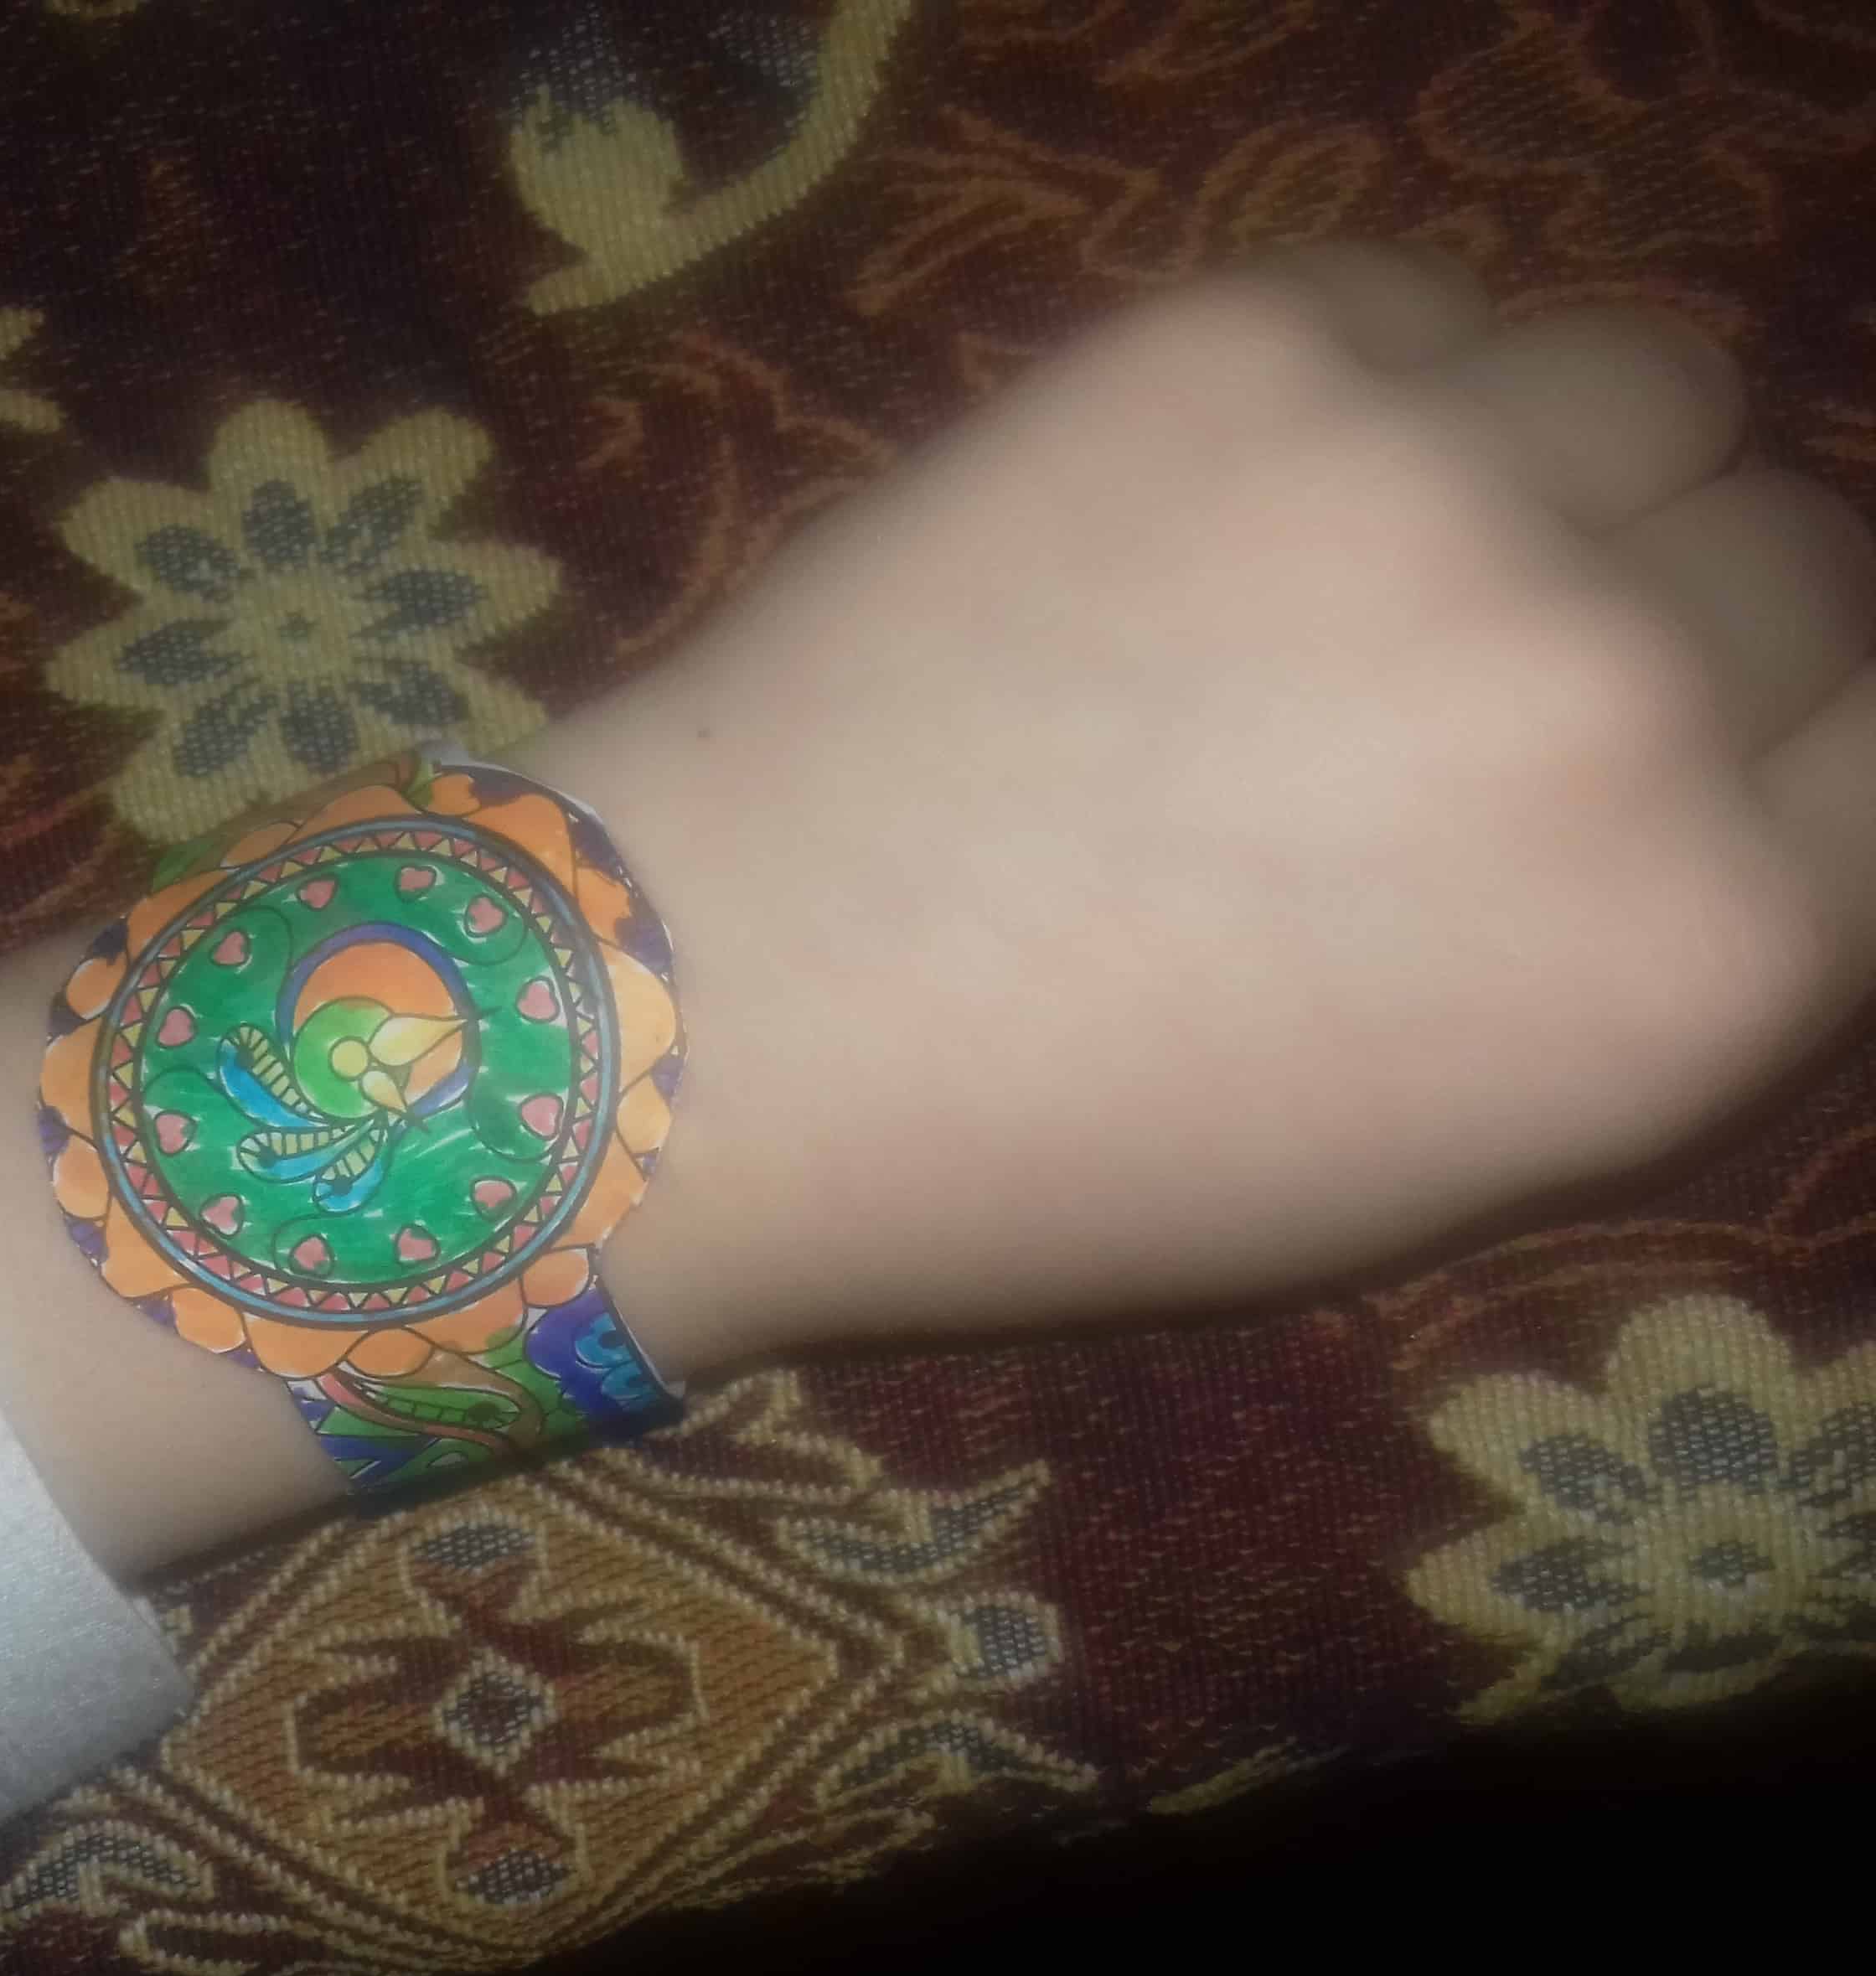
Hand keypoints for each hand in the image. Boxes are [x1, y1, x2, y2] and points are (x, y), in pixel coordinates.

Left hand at [541, 239, 1875, 1360]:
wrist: (732, 1014)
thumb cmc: (1066, 1144)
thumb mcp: (1447, 1142)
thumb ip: (1663, 936)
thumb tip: (1756, 746)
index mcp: (1702, 953)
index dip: (1779, 750)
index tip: (1670, 758)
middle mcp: (1623, 695)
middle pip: (1793, 565)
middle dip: (1660, 626)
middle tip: (1447, 694)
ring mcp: (1434, 485)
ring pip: (1649, 387)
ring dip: (1545, 472)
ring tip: (1346, 574)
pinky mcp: (1244, 341)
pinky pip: (1427, 305)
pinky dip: (1369, 389)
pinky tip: (1208, 510)